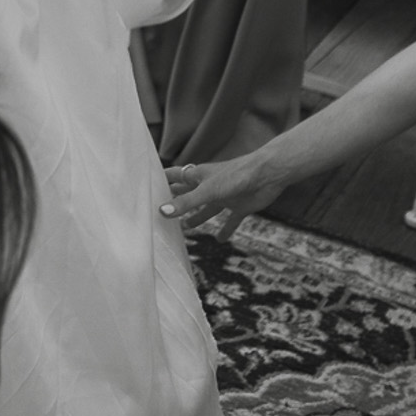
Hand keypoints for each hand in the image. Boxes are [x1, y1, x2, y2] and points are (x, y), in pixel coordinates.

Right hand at [159, 153, 278, 238]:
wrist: (267, 175)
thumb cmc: (236, 176)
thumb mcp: (208, 191)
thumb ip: (186, 203)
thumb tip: (162, 212)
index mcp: (199, 176)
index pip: (175, 176)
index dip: (163, 179)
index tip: (148, 183)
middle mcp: (210, 186)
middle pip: (189, 194)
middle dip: (177, 201)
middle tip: (162, 210)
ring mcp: (225, 197)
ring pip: (208, 209)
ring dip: (198, 217)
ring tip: (187, 228)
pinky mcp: (240, 206)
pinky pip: (230, 221)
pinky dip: (225, 230)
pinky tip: (220, 240)